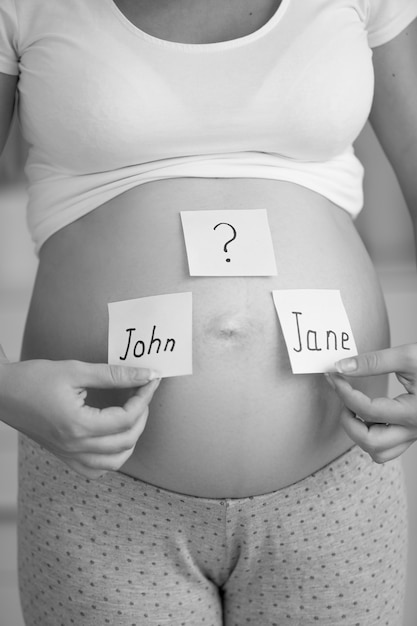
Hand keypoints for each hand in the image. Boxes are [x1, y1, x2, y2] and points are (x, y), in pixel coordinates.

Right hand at [0, 345, 160, 477]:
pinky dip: (112, 457)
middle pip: (127, 440)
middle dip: (143, 415)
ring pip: (116, 461)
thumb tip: (146, 374)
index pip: (127, 418)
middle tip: (143, 392)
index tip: (150, 380)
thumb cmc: (33, 379)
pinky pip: (96, 469)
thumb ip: (114, 374)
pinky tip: (114, 437)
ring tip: (133, 414)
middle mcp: (75, 446)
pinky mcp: (64, 457)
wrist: (1, 393)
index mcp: (78, 425)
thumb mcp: (76, 370)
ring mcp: (69, 455)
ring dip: (132, 438)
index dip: (144, 398)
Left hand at [325, 344, 416, 462]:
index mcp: (414, 413)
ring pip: (378, 451)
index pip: (367, 410)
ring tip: (353, 407)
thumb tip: (342, 366)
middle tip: (341, 395)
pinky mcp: (414, 432)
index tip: (334, 375)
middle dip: (347, 420)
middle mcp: (415, 430)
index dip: (344, 392)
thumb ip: (374, 362)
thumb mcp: (410, 356)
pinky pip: (388, 447)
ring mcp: (415, 434)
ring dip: (359, 433)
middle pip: (370, 442)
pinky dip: (372, 436)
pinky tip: (368, 414)